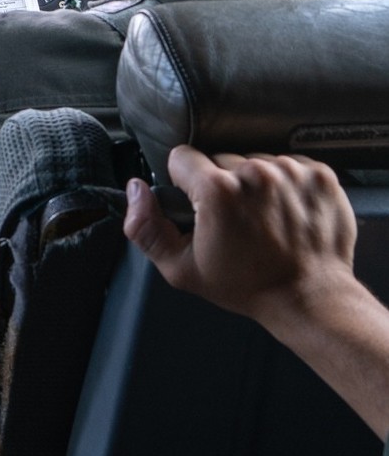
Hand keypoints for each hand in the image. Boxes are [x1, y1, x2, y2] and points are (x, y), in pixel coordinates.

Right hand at [124, 147, 358, 327]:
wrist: (309, 298)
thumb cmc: (247, 286)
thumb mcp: (181, 268)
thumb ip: (145, 227)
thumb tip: (136, 190)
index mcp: (218, 190)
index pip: (182, 156)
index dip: (184, 182)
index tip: (200, 205)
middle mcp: (256, 174)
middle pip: (220, 158)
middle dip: (221, 183)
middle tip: (233, 218)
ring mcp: (292, 172)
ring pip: (255, 161)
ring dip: (254, 183)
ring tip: (262, 217)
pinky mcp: (319, 175)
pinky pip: (288, 164)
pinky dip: (284, 184)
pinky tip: (285, 212)